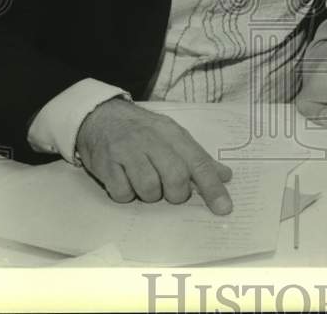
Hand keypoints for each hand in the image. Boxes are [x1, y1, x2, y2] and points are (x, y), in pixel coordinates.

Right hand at [76, 98, 232, 211]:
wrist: (101, 117)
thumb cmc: (143, 132)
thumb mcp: (172, 137)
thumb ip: (197, 158)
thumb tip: (225, 175)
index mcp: (173, 134)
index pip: (198, 162)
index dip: (212, 187)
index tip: (224, 208)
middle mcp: (152, 140)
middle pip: (175, 177)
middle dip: (176, 194)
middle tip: (171, 193)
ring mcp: (128, 151)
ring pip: (149, 188)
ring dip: (150, 195)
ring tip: (145, 184)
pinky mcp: (106, 163)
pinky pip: (122, 193)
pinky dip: (127, 195)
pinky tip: (126, 183)